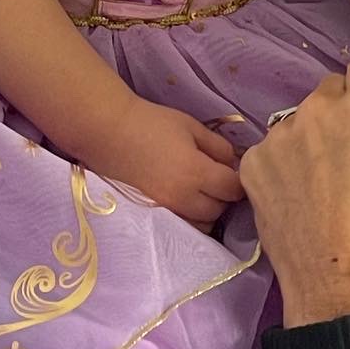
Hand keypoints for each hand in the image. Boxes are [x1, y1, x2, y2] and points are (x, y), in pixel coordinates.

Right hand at [94, 99, 244, 226]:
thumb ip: (218, 147)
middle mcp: (183, 197)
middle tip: (219, 179)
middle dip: (224, 196)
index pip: (232, 189)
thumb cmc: (153, 124)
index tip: (236, 171)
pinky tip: (187, 199)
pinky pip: (183, 224)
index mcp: (196, 173)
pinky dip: (191, 217)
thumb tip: (233, 164)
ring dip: (208, 210)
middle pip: (219, 210)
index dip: (238, 180)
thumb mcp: (192, 127)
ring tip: (203, 191)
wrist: (111, 133)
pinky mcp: (153, 213)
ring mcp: (166, 208)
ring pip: (201, 224)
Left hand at [242, 55, 349, 324]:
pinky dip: (285, 164)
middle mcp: (319, 108)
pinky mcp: (254, 165)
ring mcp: (281, 135)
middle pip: (332, 89)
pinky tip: (302, 194)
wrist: (342, 286)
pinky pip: (272, 150)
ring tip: (329, 178)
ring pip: (301, 120)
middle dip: (346, 110)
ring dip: (314, 136)